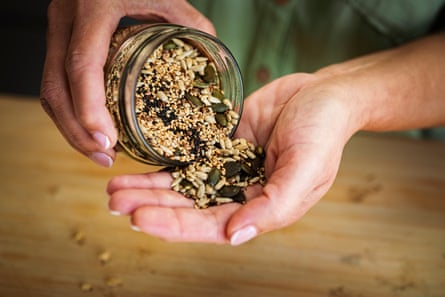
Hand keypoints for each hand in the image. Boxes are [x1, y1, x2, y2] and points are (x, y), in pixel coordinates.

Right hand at [40, 0, 214, 166]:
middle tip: (104, 157)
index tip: (108, 142)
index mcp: (95, 7)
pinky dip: (70, 111)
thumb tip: (215, 67)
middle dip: (77, 131)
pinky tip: (90, 128)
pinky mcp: (58, 39)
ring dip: (70, 127)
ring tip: (99, 152)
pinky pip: (55, 82)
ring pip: (49, 89)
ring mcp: (57, 29)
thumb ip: (193, 26)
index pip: (82, 65)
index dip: (90, 109)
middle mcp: (66, 19)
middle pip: (56, 87)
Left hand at [106, 72, 359, 244]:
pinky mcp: (218, 144)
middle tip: (115, 203)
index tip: (140, 218)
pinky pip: (186, 155)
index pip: (212, 226)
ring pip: (181, 184)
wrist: (321, 93)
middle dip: (151, 206)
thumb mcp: (306, 169)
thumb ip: (274, 206)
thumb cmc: (323, 131)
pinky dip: (162, 162)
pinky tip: (137, 165)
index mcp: (261, 208)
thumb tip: (237, 236)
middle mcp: (239, 192)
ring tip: (114, 188)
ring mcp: (226, 168)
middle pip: (188, 207)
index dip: (176, 226)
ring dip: (148, 188)